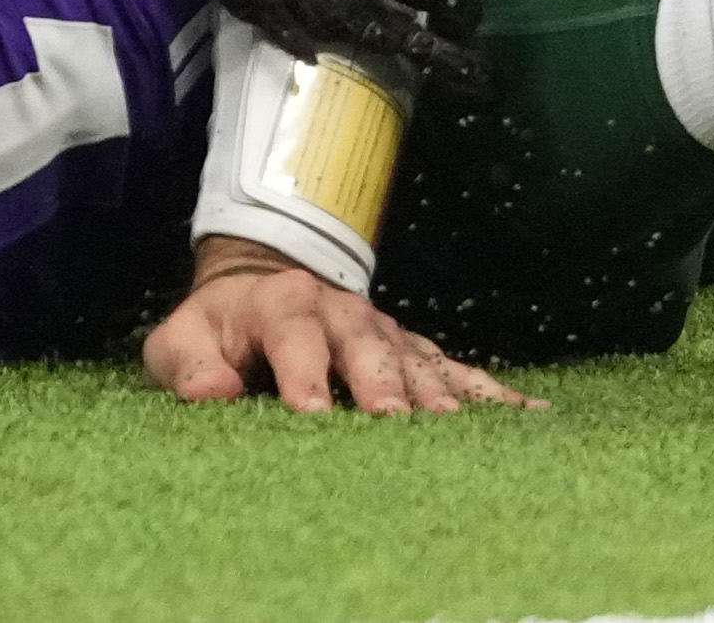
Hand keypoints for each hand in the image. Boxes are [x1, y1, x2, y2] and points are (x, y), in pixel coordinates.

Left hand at [139, 239, 539, 416]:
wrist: (264, 282)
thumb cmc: (221, 327)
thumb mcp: (180, 340)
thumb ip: (187, 364)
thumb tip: (209, 393)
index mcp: (283, 305)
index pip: (294, 337)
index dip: (302, 374)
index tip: (310, 412)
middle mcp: (344, 314)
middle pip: (369, 348)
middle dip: (383, 384)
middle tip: (395, 422)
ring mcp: (387, 334)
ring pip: (419, 363)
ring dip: (438, 396)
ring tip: (459, 432)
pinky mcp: (416, 353)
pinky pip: (460, 373)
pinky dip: (496, 396)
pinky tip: (533, 417)